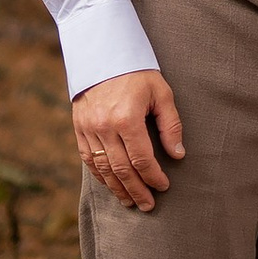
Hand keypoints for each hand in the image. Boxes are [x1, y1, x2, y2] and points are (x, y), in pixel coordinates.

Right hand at [72, 68, 184, 209]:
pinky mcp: (79, 127)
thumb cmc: (137, 72)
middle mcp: (104, 127)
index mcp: (127, 118)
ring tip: (130, 202)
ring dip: (118, 189)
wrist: (102, 52)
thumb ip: (170, 125)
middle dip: (137, 191)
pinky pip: (87, 159)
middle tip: (148, 205)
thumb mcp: (161, 92)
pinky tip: (111, 185)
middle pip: (122, 170)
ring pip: (103, 169)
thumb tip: (178, 154)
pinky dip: (100, 175)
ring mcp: (89, 128)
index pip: (142, 159)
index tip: (163, 186)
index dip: (154, 177)